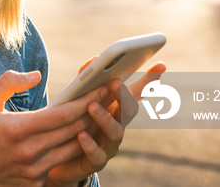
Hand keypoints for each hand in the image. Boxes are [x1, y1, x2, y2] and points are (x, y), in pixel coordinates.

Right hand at [0, 70, 109, 185]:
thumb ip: (10, 82)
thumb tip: (36, 75)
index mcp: (19, 129)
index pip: (63, 114)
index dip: (86, 100)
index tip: (101, 88)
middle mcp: (30, 152)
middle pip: (74, 131)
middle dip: (95, 112)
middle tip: (110, 98)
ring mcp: (33, 171)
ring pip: (72, 149)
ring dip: (90, 132)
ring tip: (102, 116)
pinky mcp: (34, 184)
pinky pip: (60, 165)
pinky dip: (72, 151)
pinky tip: (81, 140)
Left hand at [45, 60, 166, 186]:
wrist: (59, 159)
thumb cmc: (71, 124)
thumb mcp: (76, 100)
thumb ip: (85, 81)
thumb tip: (95, 58)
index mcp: (114, 108)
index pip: (135, 92)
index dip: (149, 80)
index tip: (160, 65)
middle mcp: (117, 125)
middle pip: (128, 110)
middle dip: (124, 95)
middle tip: (114, 82)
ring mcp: (109, 144)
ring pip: (115, 132)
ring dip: (105, 118)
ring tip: (92, 106)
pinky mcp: (95, 161)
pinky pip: (96, 154)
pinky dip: (90, 144)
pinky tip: (81, 136)